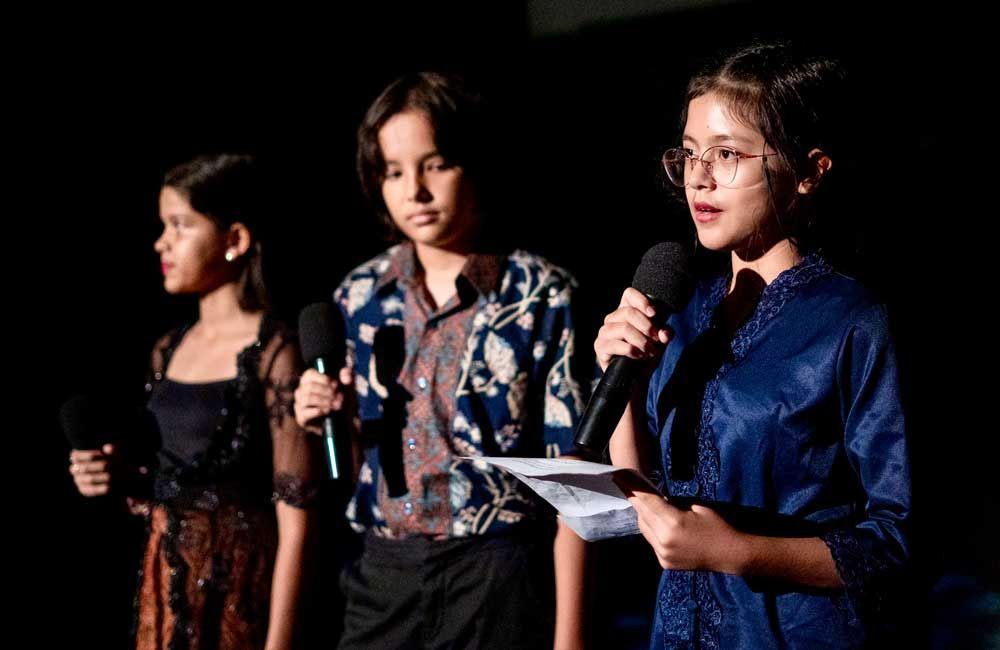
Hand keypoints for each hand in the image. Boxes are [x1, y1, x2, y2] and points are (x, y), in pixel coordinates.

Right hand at [69, 444, 116, 496]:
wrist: (116, 475)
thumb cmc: (112, 460)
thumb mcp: (113, 454)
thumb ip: (112, 450)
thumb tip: (109, 447)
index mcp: (77, 457)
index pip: (76, 456)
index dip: (89, 455)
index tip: (102, 453)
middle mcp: (75, 469)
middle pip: (84, 468)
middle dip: (100, 466)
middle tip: (111, 465)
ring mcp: (78, 480)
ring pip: (89, 479)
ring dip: (103, 476)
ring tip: (113, 475)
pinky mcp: (84, 490)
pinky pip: (90, 490)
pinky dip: (100, 488)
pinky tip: (109, 487)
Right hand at [293, 367, 352, 434]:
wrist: (342, 420)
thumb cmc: (341, 398)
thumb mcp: (347, 384)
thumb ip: (348, 375)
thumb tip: (346, 378)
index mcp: (308, 380)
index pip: (309, 374)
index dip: (323, 379)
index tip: (336, 385)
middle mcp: (301, 391)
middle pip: (309, 387)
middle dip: (326, 392)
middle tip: (338, 397)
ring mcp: (299, 405)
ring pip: (307, 399)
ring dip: (324, 401)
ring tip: (335, 405)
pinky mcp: (301, 418)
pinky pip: (306, 413)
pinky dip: (319, 411)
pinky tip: (328, 411)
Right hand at [594, 288, 670, 372]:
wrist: (637, 379)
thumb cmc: (647, 355)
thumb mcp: (660, 342)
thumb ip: (665, 334)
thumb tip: (664, 333)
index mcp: (626, 311)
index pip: (629, 294)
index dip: (642, 301)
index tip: (654, 314)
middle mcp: (612, 319)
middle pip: (628, 312)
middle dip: (646, 326)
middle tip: (655, 339)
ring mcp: (604, 332)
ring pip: (624, 328)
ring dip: (641, 341)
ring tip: (648, 351)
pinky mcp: (600, 347)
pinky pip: (617, 344)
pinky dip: (632, 351)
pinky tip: (639, 356)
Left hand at [614, 472, 748, 574]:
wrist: (730, 555)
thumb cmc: (717, 526)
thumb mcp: (695, 507)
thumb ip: (672, 505)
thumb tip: (655, 500)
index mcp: (673, 522)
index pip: (647, 500)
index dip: (632, 487)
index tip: (619, 476)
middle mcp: (664, 539)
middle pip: (642, 514)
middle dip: (635, 499)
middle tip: (626, 484)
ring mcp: (663, 554)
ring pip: (644, 529)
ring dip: (644, 515)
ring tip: (644, 502)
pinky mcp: (664, 562)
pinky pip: (652, 541)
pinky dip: (652, 530)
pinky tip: (657, 522)